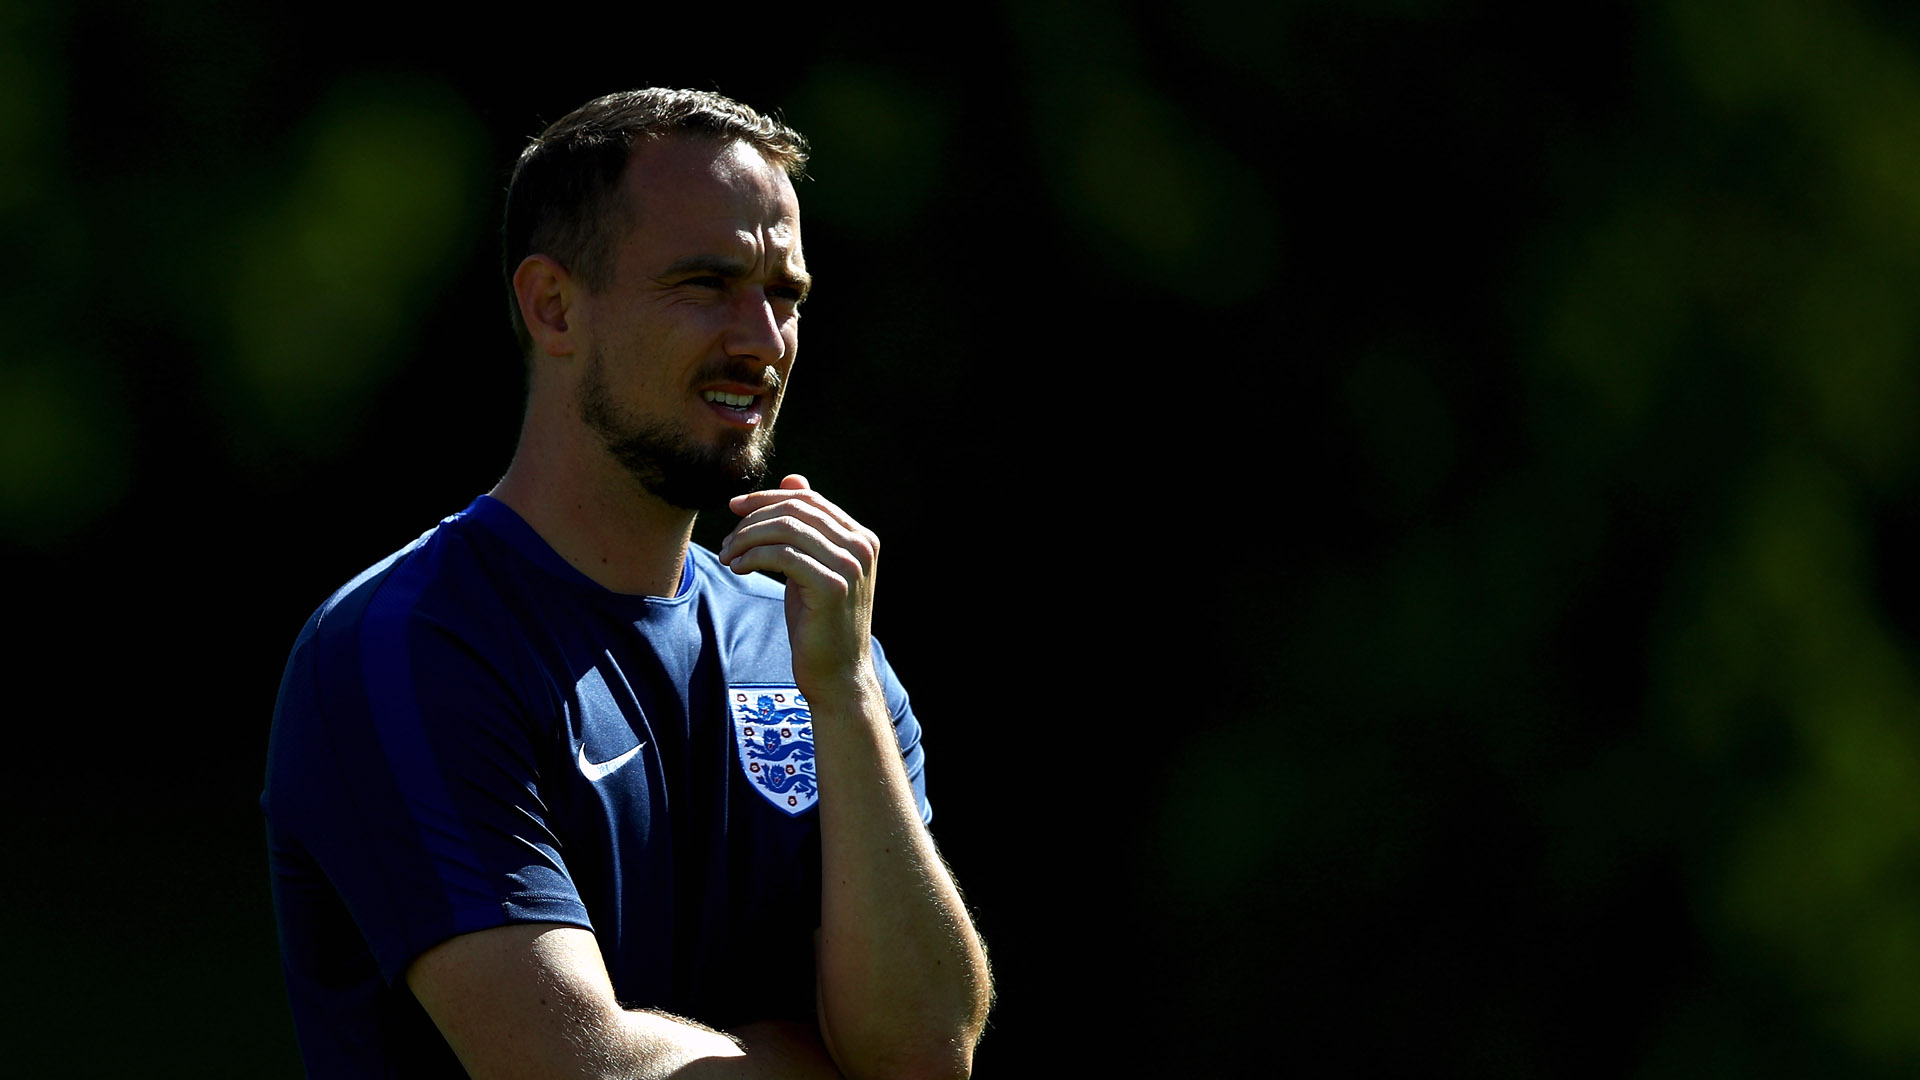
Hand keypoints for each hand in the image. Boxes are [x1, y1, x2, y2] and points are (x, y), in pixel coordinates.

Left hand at [720, 475, 879, 702]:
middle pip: (795, 509)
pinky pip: (782, 555)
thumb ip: (806, 526)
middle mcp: (861, 546)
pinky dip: (753, 557)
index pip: (808, 499)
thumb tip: (792, 477)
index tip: (734, 507)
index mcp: (861, 537)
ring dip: (747, 538)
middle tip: (727, 540)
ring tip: (728, 557)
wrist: (837, 672)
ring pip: (786, 529)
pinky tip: (738, 568)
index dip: (767, 498)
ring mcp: (850, 565)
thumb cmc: (820, 620)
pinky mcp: (833, 585)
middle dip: (753, 519)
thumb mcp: (811, 566)